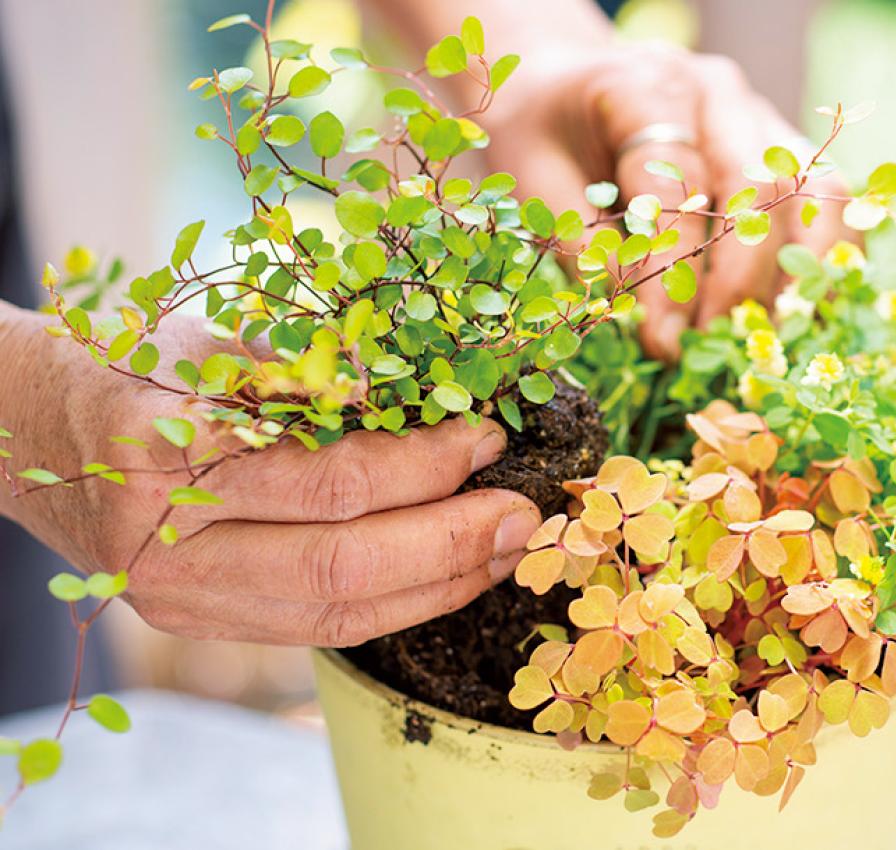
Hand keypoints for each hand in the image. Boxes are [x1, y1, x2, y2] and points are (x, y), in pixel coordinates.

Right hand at [0, 307, 539, 645]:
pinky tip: (448, 577)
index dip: (426, 465)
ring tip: (504, 551)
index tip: (488, 437)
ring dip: (438, 585)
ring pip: (334, 610)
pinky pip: (314, 624)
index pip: (330, 479)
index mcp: (165, 450)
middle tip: (522, 513)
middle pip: (341, 562)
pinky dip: (393, 605)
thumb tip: (432, 401)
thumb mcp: (211, 345)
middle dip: (451, 541)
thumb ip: (309, 380)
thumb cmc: (128, 364)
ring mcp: (175, 593)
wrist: (24, 429)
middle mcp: (165, 538)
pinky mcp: (195, 618)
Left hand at [483, 43, 849, 360]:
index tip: (661, 339)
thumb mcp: (535, 182)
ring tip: (760, 338)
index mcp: (648, 86)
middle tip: (709, 347)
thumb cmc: (547, 136)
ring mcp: (761, 115)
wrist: (569, 88)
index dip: (673, 270)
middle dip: (738, 280)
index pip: (677, 185)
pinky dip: (823, 260)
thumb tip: (643, 318)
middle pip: (758, 187)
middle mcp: (717, 93)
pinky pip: (829, 201)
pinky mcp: (785, 146)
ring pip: (813, 192)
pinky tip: (795, 314)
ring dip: (794, 274)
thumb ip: (586, 244)